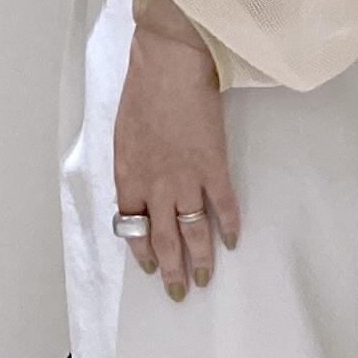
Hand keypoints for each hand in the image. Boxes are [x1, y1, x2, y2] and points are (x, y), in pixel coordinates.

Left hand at [113, 0, 240, 300]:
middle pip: (163, 239)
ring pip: (194, 231)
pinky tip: (234, 240)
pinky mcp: (214, 165)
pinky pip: (223, 205)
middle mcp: (155, 186)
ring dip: (200, 259)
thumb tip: (140, 190)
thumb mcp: (123, 134)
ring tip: (206, 278)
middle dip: (171, 271)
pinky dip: (230, 225)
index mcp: (128, 176)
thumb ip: (132, 168)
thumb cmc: (142, 92)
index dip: (142, 251)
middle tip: (178, 292)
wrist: (169, 64)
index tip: (149, 268)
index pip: (132, 228)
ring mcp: (186, 178)